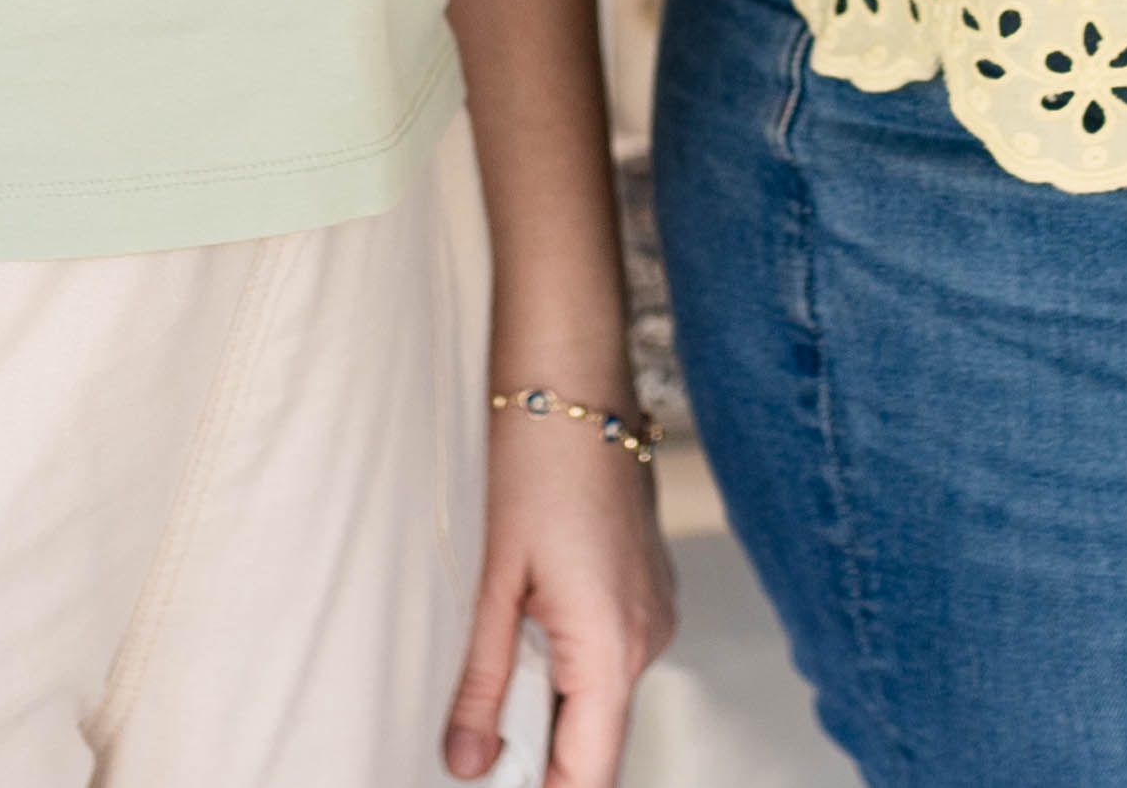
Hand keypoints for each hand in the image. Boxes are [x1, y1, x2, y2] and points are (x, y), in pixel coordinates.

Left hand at [443, 406, 672, 783]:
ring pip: (601, 694)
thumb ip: (482, 683)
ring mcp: (657, 612)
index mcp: (612, 648)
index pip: (587, 774)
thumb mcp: (494, 583)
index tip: (494, 783)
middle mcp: (649, 638)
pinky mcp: (650, 589)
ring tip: (500, 639)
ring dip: (550, 696)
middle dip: (536, 746)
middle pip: (595, 739)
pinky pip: (611, 652)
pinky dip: (569, 656)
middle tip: (474, 727)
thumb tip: (468, 763)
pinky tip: (529, 611)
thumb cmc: (535, 463)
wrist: (575, 379)